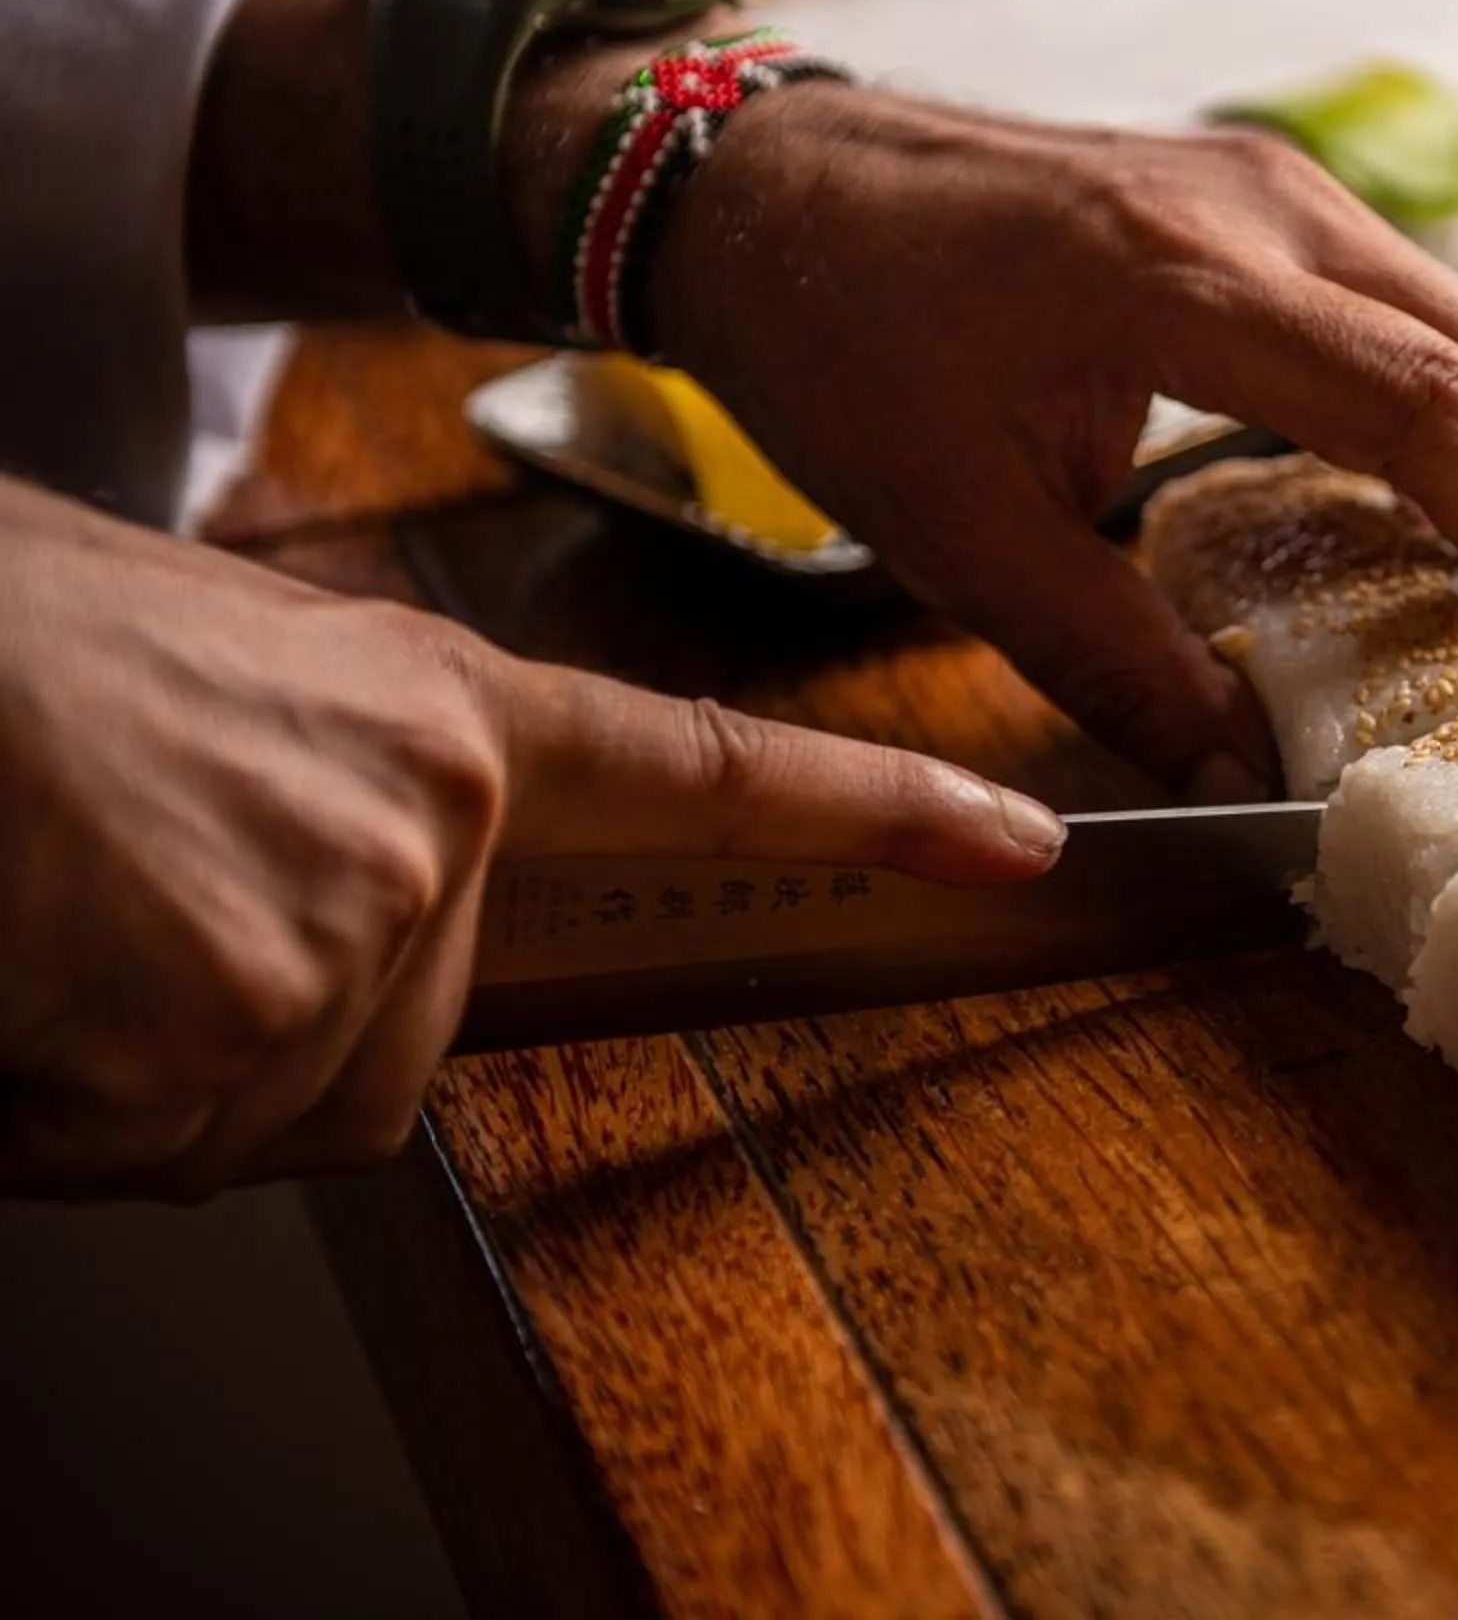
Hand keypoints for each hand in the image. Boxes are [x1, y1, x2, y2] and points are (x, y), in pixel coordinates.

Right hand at [0, 479, 1061, 1197]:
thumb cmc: (12, 651)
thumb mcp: (215, 679)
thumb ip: (340, 782)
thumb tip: (354, 892)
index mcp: (437, 711)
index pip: (709, 772)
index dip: (876, 813)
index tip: (1022, 846)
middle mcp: (435, 814)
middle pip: (396, 1047)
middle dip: (239, 1033)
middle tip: (104, 916)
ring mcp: (354, 916)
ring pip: (260, 1106)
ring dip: (127, 1067)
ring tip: (43, 920)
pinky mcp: (246, 1013)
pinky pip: (151, 1140)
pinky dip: (55, 1103)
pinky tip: (15, 975)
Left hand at [630, 94, 1457, 802]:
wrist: (763, 182)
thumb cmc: (839, 341)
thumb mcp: (958, 534)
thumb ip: (1113, 663)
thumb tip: (1241, 780)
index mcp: (1183, 275)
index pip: (1430, 398)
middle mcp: (1261, 204)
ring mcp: (1271, 181)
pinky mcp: (1262, 192)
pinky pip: (1412, 303)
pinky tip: (1443, 506)